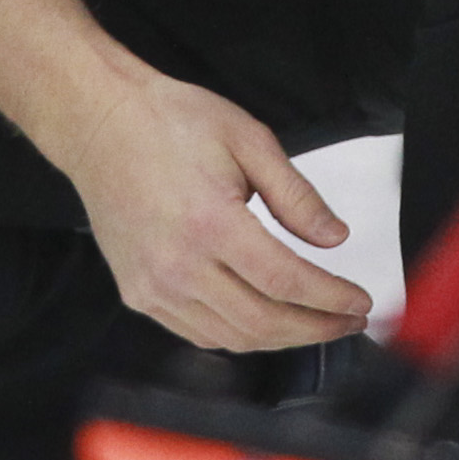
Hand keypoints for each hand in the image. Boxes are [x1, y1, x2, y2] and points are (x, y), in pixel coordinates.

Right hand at [60, 68, 373, 355]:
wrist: (98, 123)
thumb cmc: (168, 121)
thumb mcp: (248, 139)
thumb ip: (296, 195)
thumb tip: (334, 238)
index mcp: (210, 223)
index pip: (287, 282)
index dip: (331, 299)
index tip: (360, 302)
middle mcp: (178, 264)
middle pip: (263, 322)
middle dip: (316, 328)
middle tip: (349, 321)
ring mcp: (153, 285)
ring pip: (232, 337)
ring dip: (281, 338)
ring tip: (315, 323)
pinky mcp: (137, 293)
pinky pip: (198, 333)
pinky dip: (239, 335)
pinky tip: (264, 321)